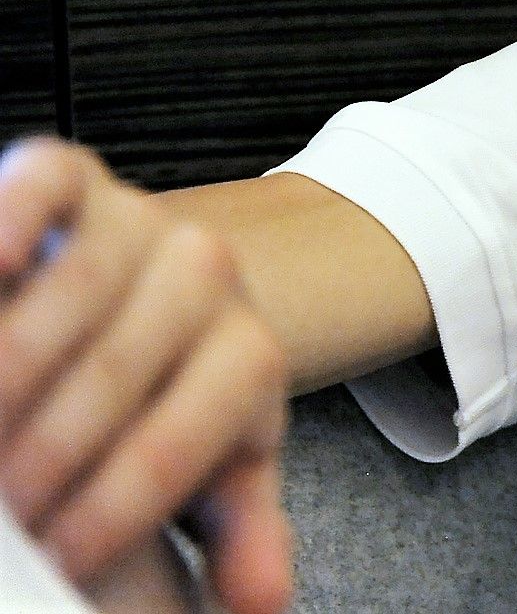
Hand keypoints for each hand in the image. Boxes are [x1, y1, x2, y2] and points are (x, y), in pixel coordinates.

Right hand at [0, 137, 293, 612]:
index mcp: (248, 351)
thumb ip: (236, 529)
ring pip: (88, 277)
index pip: (207, 418)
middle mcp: (205, 274)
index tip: (67, 551)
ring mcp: (135, 219)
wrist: (127, 306)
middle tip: (8, 501)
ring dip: (19, 359)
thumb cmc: (150, 410)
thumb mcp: (203, 476)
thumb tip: (259, 600)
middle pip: (135, 356)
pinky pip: (51, 177)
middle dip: (59, 445)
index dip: (130, 495)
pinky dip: (15, 215)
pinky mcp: (71, 178)